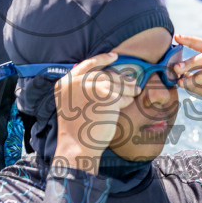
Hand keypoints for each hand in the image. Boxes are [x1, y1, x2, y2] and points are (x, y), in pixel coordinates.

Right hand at [52, 52, 140, 172]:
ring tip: (135, 91)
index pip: (87, 64)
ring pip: (116, 83)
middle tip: (132, 81)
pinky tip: (128, 103)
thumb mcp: (71, 104)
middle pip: (104, 75)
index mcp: (65, 82)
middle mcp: (77, 81)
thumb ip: (81, 88)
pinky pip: (122, 95)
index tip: (114, 56)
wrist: (77, 146)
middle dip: (120, 78)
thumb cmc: (76, 129)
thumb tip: (105, 76)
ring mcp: (92, 87)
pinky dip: (126, 100)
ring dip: (127, 88)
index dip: (102, 58)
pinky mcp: (107, 96)